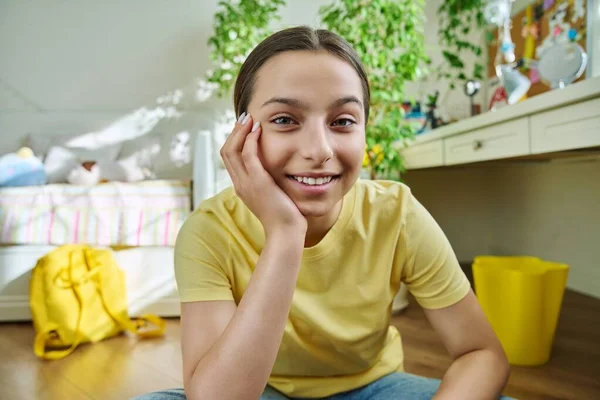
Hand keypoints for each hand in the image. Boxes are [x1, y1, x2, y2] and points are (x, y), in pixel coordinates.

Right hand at [220, 113, 306, 237]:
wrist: (286, 233)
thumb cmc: (285, 217)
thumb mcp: (272, 196)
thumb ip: (268, 183)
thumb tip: (275, 173)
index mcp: (241, 187)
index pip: (229, 159)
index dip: (234, 140)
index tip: (245, 127)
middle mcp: (239, 184)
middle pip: (226, 152)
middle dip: (235, 132)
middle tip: (245, 117)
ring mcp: (246, 184)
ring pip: (232, 151)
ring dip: (240, 131)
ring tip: (249, 118)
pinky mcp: (258, 182)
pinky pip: (248, 155)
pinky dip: (251, 139)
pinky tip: (258, 129)